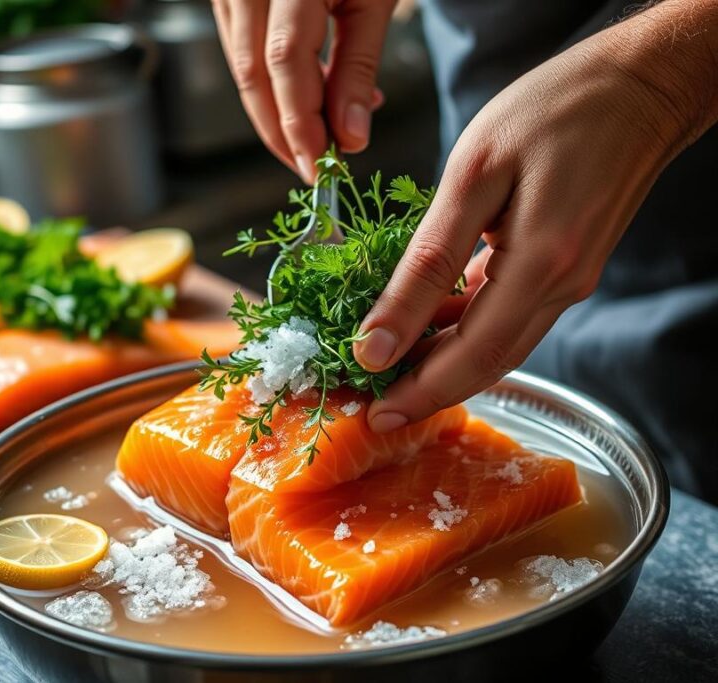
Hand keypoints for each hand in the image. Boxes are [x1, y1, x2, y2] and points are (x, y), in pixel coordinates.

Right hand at [212, 0, 394, 180]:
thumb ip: (358, 67)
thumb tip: (350, 139)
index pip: (285, 62)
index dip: (300, 123)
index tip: (324, 167)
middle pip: (253, 74)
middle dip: (283, 132)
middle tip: (315, 170)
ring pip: (241, 68)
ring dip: (275, 116)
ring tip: (317, 141)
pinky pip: (240, 52)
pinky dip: (270, 87)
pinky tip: (305, 102)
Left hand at [352, 1, 717, 431]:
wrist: (639, 84)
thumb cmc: (555, 109)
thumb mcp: (472, 175)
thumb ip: (427, 260)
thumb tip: (380, 335)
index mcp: (542, 266)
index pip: (472, 357)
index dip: (421, 393)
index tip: (374, 414)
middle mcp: (561, 286)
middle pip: (487, 363)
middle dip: (428, 391)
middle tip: (373, 405)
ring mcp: (568, 279)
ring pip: (499, 342)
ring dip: (444, 361)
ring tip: (387, 365)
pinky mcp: (565, 265)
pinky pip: (509, 313)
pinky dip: (466, 326)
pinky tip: (429, 319)